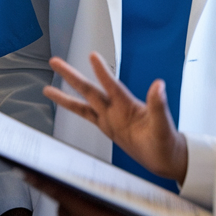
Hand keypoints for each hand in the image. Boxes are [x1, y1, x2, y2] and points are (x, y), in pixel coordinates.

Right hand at [44, 53, 187, 183]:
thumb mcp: (163, 125)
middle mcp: (115, 108)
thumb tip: (159, 85)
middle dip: (71, 75)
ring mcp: (110, 117)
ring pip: (83, 103)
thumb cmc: (167, 142)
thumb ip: (158, 105)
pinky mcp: (108, 128)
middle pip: (88, 89)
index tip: (92, 56)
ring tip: (48, 88)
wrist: (166, 159)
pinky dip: (74, 110)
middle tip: (56, 62)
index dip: (101, 71)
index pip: (111, 85)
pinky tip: (64, 103)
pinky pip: (87, 117)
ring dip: (66, 95)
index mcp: (128, 105)